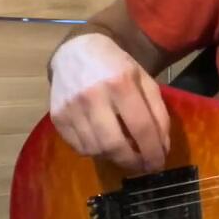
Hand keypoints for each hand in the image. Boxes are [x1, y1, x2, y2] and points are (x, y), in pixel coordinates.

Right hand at [49, 33, 169, 171]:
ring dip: (114, 158)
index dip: (152, 151)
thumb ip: (158, 113)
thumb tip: (162, 147)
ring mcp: (71, 107)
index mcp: (121, 82)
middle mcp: (93, 95)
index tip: (159, 164)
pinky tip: (105, 145)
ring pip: (95, 149)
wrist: (78, 51)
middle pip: (114, 144)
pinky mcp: (57, 117)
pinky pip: (78, 147)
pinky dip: (95, 152)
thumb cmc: (117, 67)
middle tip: (143, 166)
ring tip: (126, 154)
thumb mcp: (145, 81)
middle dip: (132, 161)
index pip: (141, 127)